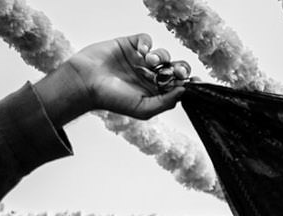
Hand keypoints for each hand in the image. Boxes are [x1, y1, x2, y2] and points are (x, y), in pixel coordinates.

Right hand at [34, 36, 189, 126]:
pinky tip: (142, 52)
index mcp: (156, 91)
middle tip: (177, 71)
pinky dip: (148, 44)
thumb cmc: (112, 100)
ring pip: (163, 54)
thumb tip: (185, 91)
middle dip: (180, 69)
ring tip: (150, 62)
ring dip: (161, 57)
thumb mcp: (143, 109)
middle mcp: (150, 75)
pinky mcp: (129, 45)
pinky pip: (146, 40)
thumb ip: (166, 102)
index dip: (189, 83)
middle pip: (175, 68)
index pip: (179, 85)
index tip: (196, 82)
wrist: (86, 83)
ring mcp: (140, 60)